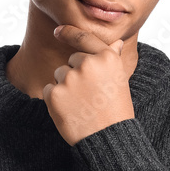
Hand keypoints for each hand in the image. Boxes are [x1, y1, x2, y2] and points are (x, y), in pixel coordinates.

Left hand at [41, 25, 135, 145]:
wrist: (109, 139)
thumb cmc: (117, 111)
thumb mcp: (120, 81)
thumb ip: (112, 60)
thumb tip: (116, 43)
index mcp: (107, 58)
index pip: (84, 38)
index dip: (69, 32)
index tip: (57, 31)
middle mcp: (88, 64)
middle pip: (70, 60)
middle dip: (75, 74)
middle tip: (89, 96)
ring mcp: (70, 78)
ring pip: (59, 75)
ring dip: (65, 87)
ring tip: (81, 105)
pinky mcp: (55, 94)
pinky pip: (49, 90)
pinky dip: (56, 100)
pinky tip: (70, 111)